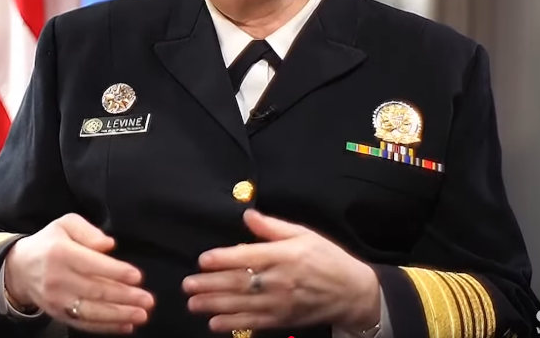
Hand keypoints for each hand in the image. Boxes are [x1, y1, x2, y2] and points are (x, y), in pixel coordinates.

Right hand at [4, 213, 154, 333]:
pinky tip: (126, 325)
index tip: (137, 276)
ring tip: (141, 315)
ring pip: (92, 311)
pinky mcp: (58, 315)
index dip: (116, 271)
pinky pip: (85, 324)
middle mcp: (58, 279)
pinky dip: (106, 327)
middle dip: (125, 297)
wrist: (21, 268)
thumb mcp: (65, 224)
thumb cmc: (50, 242)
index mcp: (61, 253)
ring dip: (119, 315)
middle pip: (95, 291)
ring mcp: (57, 300)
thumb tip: (109, 245)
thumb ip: (88, 231)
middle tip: (148, 300)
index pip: (92, 264)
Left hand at [182, 209, 379, 332]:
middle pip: (239, 283)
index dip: (222, 259)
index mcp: (283, 256)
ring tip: (193, 303)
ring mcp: (280, 303)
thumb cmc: (326, 258)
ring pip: (242, 304)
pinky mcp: (282, 319)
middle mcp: (279, 280)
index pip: (247, 257)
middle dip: (210, 284)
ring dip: (215, 305)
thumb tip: (247, 215)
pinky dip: (233, 325)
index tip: (202, 260)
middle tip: (187, 285)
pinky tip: (215, 324)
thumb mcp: (303, 234)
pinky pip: (254, 323)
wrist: (353, 292)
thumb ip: (272, 227)